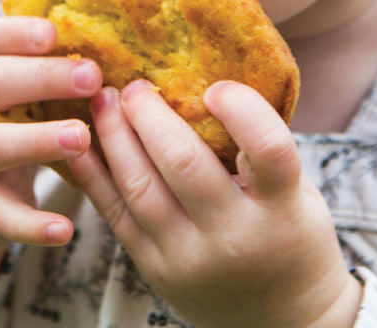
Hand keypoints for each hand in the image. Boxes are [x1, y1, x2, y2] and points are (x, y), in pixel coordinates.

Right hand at [0, 16, 101, 326]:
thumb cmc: (10, 115)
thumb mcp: (17, 78)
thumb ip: (49, 50)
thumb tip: (113, 0)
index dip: (15, 33)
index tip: (54, 30)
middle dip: (37, 77)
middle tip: (90, 76)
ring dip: (36, 141)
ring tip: (82, 138)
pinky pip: (1, 215)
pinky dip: (31, 225)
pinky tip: (65, 229)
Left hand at [69, 79, 361, 327]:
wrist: (281, 320)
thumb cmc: (290, 234)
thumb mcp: (296, 192)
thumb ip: (259, 147)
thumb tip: (205, 74)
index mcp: (282, 209)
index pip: (268, 149)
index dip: (241, 108)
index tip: (216, 86)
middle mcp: (234, 236)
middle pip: (184, 163)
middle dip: (150, 114)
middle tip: (135, 84)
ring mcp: (188, 257)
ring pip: (140, 186)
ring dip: (115, 135)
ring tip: (103, 100)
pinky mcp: (153, 267)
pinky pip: (114, 213)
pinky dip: (92, 173)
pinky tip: (80, 140)